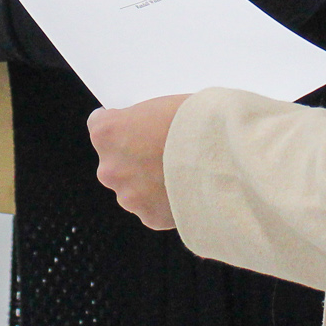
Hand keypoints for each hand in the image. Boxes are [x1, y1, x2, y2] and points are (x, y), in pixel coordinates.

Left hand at [88, 94, 190, 229]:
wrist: (228, 154)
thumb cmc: (198, 121)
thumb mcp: (163, 107)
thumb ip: (143, 124)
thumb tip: (144, 133)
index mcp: (108, 133)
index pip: (98, 124)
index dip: (118, 125)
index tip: (129, 127)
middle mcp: (110, 167)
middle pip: (115, 162)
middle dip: (133, 159)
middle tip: (162, 153)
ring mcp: (129, 196)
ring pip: (133, 188)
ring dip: (148, 184)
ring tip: (179, 173)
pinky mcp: (149, 217)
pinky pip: (153, 208)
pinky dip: (166, 202)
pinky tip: (186, 190)